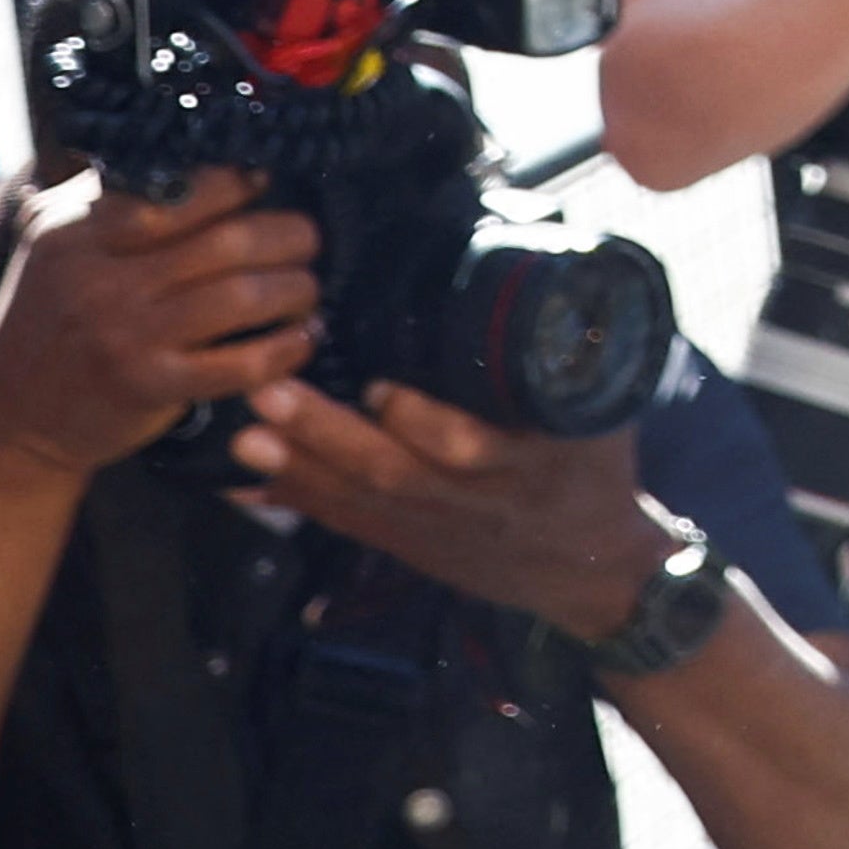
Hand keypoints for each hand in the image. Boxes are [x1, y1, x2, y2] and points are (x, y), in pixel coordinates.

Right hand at [0, 170, 324, 480]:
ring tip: (306, 291)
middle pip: (229, 239)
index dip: (239, 182)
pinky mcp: (149, 386)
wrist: (9, 418)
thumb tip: (189, 151)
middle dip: (290, 235)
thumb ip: (106, 198)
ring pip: (244, 296)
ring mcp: (125, 333)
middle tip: (307, 241)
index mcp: (77, 229)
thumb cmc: (52, 320)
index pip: (179, 186)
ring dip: (297, 290)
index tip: (266, 186)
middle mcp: (99, 276)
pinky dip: (288, 349)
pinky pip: (243, 363)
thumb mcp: (56, 247)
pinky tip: (300, 340)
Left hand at [229, 375, 661, 636]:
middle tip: (271, 393)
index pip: (471, 448)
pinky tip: (244, 482)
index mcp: (529, 467)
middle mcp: (474, 503)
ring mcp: (436, 529)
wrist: (596, 573)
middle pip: (394, 472)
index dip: (423, 423)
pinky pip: (347, 524)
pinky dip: (296, 501)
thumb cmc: (597, 477)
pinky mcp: (410, 546)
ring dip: (298, 465)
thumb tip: (542, 276)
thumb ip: (568, 361)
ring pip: (360, 499)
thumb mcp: (605, 417)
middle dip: (328, 434)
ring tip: (245, 433)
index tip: (379, 386)